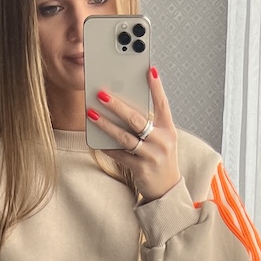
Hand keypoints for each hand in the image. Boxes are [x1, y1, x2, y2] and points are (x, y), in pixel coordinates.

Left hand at [86, 66, 180, 203]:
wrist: (167, 190)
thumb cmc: (160, 158)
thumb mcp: (162, 138)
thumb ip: (149, 123)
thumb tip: (124, 104)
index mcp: (168, 129)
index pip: (163, 104)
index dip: (157, 87)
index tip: (149, 70)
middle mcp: (162, 141)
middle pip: (137, 119)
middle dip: (117, 105)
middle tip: (101, 94)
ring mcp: (152, 156)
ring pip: (125, 137)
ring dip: (106, 124)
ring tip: (91, 113)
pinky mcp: (141, 169)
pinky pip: (120, 155)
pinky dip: (107, 146)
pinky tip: (95, 138)